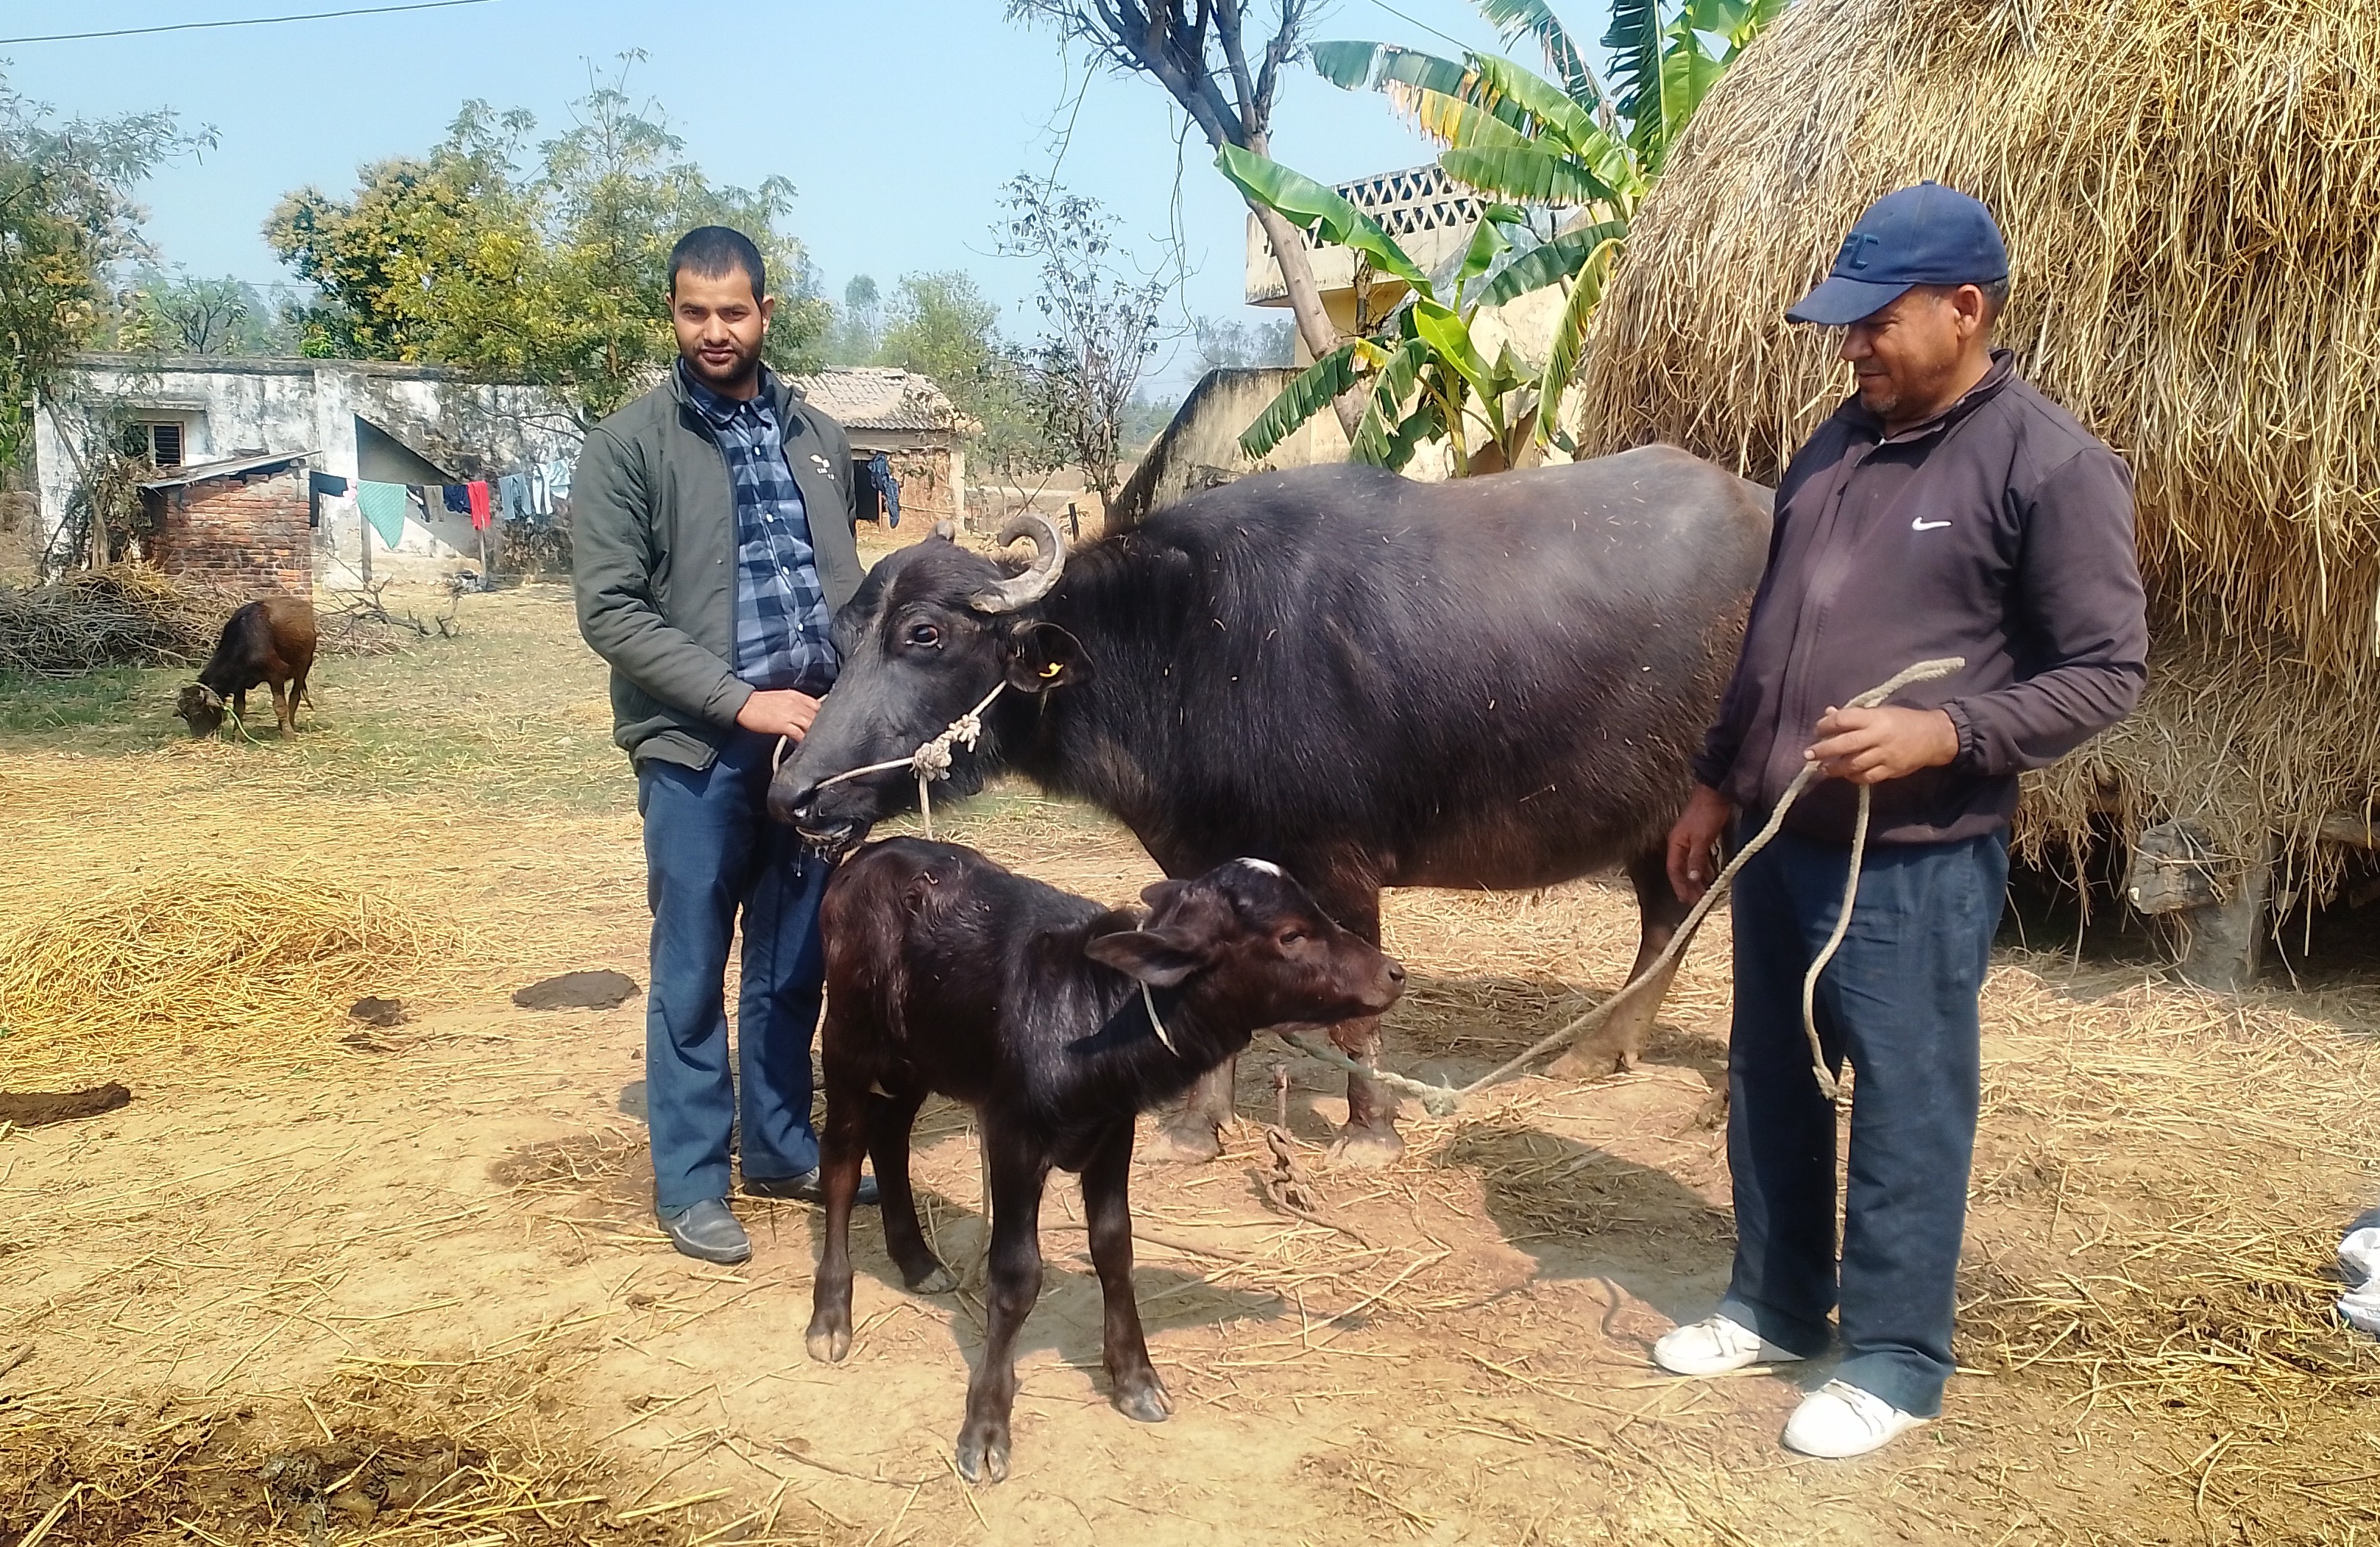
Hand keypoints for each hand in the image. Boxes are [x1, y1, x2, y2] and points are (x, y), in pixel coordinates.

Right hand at [735, 688, 821, 740]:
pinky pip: (799, 733)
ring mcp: (791, 714)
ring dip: (815, 733)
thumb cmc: (760, 702)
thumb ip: (796, 703)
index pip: (818, 705)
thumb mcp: (783, 697)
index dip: (824, 715)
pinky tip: (804, 744)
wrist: (744, 705)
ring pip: (811, 724)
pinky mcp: (783, 724)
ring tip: (816, 741)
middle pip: (817, 716)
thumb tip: (805, 713)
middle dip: (822, 725)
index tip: (826, 723)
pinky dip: (803, 739)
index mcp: (796, 696)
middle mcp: (796, 704)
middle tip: (824, 734)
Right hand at [1666, 784, 1734, 903]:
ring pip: (1692, 865)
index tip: (1686, 899)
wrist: (1716, 793)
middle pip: (1682, 870)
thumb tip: (1692, 877)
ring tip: (1705, 891)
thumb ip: (1696, 859)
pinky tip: (1712, 876)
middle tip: (1698, 900)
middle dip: (1689, 886)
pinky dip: (1705, 869)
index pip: (1674, 870)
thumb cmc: (1706, 812)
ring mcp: (1691, 840)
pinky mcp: (1702, 838)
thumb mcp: (1701, 839)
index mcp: (1675, 843)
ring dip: (1698, 879)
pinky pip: (1700, 859)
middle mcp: (1680, 843)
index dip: (1679, 885)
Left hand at [1805, 705, 1957, 784]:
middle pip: (1845, 744)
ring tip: (1823, 768)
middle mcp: (1878, 736)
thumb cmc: (1903, 720)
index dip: (1826, 724)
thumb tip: (1828, 714)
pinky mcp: (1891, 770)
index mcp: (1875, 717)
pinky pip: (1867, 777)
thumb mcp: (1880, 711)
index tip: (1818, 729)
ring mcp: (1885, 755)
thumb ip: (1855, 716)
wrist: (1934, 736)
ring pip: (1854, 764)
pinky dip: (1853, 777)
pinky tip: (1845, 775)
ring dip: (1835, 768)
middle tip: (1808, 754)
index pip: (1844, 719)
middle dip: (1823, 750)